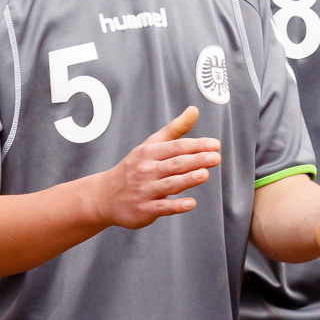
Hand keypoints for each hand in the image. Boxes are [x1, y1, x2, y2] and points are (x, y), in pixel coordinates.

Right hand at [96, 106, 219, 229]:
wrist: (104, 196)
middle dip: (195, 160)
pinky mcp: (144, 209)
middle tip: (215, 157)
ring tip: (204, 174)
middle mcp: (146, 171)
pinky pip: (161, 207)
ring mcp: (145, 191)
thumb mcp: (151, 145)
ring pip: (169, 184)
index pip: (176, 147)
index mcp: (149, 153)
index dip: (196, 145)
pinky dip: (175, 206)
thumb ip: (175, 129)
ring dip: (187, 180)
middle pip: (175, 164)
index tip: (215, 144)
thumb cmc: (135, 167)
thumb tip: (194, 110)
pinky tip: (191, 203)